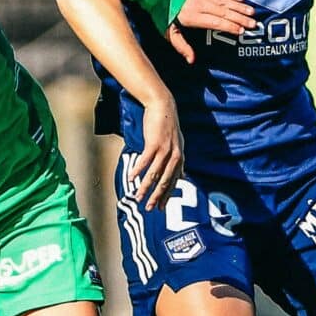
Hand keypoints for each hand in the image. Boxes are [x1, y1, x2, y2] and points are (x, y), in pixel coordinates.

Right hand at [128, 94, 185, 211]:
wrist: (162, 106)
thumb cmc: (167, 126)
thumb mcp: (177, 145)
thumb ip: (179, 161)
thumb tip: (183, 176)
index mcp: (179, 158)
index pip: (173, 182)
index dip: (167, 196)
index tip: (160, 208)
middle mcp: (174, 156)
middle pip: (165, 181)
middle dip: (156, 197)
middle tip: (149, 208)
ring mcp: (165, 150)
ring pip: (154, 174)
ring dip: (145, 187)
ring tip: (138, 197)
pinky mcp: (154, 144)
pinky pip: (145, 161)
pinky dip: (138, 171)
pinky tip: (132, 178)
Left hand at [163, 0, 256, 63]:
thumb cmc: (164, 15)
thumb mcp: (169, 33)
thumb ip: (181, 46)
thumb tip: (192, 60)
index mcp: (194, 16)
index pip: (216, 22)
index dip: (229, 26)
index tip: (241, 32)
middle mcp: (201, 4)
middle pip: (224, 12)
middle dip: (240, 18)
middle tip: (253, 24)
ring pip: (225, 1)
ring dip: (239, 7)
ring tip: (252, 13)